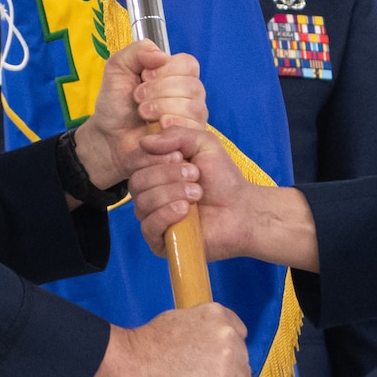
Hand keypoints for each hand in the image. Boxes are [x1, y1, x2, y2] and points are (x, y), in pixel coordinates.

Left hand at [73, 41, 206, 190]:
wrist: (108, 137)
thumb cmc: (116, 104)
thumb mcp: (118, 68)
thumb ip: (137, 51)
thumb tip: (162, 55)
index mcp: (176, 74)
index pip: (188, 64)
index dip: (166, 70)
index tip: (144, 77)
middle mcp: (190, 94)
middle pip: (192, 85)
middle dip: (159, 91)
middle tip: (138, 99)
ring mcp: (193, 118)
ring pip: (194, 107)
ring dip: (163, 108)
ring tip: (143, 114)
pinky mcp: (190, 139)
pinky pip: (192, 128)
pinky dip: (170, 126)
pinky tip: (156, 128)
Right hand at [89, 304, 250, 376]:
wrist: (132, 363)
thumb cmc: (149, 343)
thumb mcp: (181, 319)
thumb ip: (204, 328)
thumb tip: (213, 342)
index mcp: (218, 314)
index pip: (239, 335)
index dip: (227, 351)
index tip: (214, 362)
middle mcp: (228, 333)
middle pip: (242, 359)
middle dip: (227, 371)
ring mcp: (228, 359)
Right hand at [130, 125, 321, 269]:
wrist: (242, 210)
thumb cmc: (223, 179)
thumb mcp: (203, 144)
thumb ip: (176, 135)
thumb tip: (145, 141)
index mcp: (155, 171)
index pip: (134, 161)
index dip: (154, 157)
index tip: (180, 156)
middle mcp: (149, 194)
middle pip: (137, 182)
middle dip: (167, 175)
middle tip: (195, 176)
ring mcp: (153, 218)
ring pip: (142, 203)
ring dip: (172, 193)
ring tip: (197, 193)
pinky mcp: (160, 241)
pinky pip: (148, 226)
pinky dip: (166, 214)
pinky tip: (186, 210)